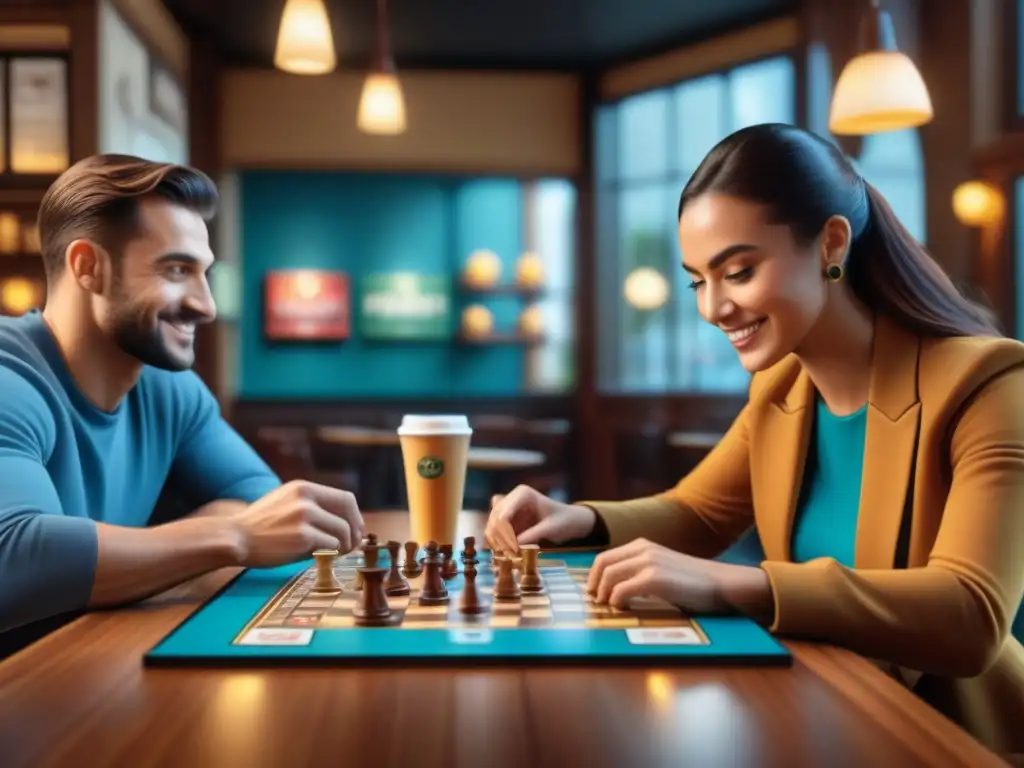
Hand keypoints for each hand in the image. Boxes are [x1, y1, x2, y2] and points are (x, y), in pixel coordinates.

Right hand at [230, 480, 365, 566]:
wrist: (234, 538)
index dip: (355, 516)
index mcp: (304, 488)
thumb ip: (311, 507)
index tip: (355, 531)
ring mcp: (305, 515)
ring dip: (344, 546)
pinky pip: (330, 546)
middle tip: (352, 546)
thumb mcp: (285, 503)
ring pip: (342, 531)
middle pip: (348, 512)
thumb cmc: (259, 527)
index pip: (345, 498)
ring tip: (336, 554)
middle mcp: (306, 497)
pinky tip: (322, 558)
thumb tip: (343, 525)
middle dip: (355, 531)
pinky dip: (330, 554)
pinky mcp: (302, 536)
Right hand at [485, 484, 595, 552]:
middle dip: (497, 537)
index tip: (511, 550)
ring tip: (504, 553)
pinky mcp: (510, 518)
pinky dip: (498, 539)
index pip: (503, 515)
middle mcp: (512, 497)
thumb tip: (513, 547)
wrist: (571, 521)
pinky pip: (497, 528)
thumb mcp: (551, 528)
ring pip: (492, 523)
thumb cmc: (564, 520)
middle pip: (494, 518)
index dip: (504, 534)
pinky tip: (503, 551)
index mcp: (522, 494)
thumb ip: (533, 535)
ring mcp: (509, 507)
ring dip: (495, 539)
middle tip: (506, 554)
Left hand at [587, 538, 772, 616]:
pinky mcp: (655, 579)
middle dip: (594, 585)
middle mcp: (643, 549)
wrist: (719, 584)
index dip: (594, 576)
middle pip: (602, 564)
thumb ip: (640, 570)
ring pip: (609, 577)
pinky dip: (617, 602)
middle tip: (597, 602)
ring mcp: (648, 562)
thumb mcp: (662, 567)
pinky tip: (623, 609)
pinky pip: (622, 590)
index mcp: (642, 545)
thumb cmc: (692, 581)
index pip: (605, 557)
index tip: (594, 592)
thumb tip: (615, 587)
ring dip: (604, 595)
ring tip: (609, 608)